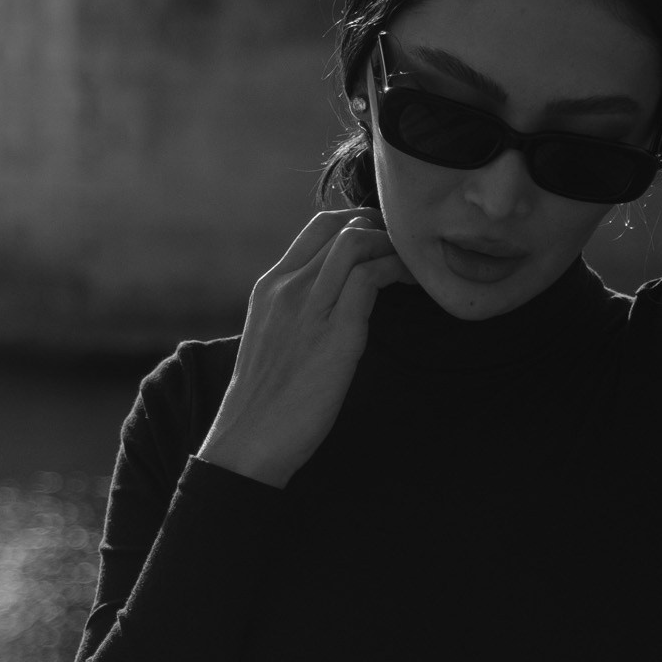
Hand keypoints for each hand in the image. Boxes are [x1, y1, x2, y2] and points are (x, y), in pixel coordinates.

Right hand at [197, 208, 411, 487]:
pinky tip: (412, 283)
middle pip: (341, 227)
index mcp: (270, 285)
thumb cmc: (265, 399)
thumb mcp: (272, 337)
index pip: (318, 228)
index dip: (357, 223)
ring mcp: (310, 306)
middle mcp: (287, 287)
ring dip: (392, 246)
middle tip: (405, 249)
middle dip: (382, 228)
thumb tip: (330, 303)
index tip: (382, 239)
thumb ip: (295, 311)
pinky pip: (371, 277)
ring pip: (356, 242)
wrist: (249, 438)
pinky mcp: (337, 332)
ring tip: (413, 265)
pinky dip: (398, 270)